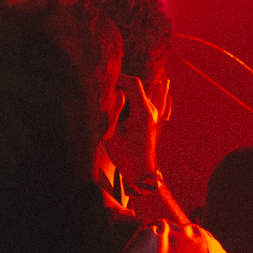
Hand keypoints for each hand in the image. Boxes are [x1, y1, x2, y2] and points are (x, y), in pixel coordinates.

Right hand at [109, 74, 165, 189]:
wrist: (140, 174)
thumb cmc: (126, 156)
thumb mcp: (113, 133)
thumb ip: (112, 109)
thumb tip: (111, 92)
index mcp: (144, 111)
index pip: (133, 83)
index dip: (118, 78)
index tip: (103, 81)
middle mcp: (150, 109)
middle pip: (133, 88)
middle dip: (117, 89)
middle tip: (102, 99)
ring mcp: (150, 113)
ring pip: (132, 95)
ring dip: (119, 98)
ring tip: (108, 113)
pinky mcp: (147, 118)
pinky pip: (134, 104)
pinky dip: (123, 105)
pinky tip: (115, 118)